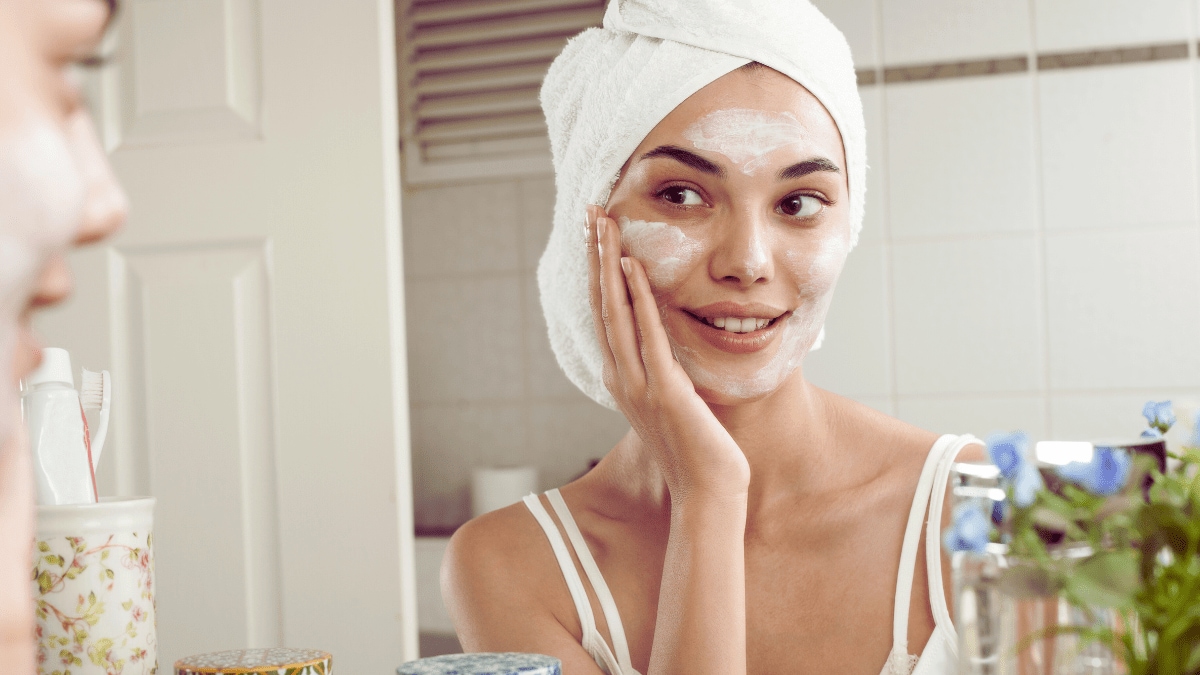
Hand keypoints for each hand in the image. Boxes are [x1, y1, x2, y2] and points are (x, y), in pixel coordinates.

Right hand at [586, 206, 749, 500]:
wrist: (707, 492)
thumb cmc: (697, 452)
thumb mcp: (674, 405)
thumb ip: (664, 375)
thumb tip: (666, 354)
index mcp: (623, 378)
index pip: (606, 314)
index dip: (599, 272)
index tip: (596, 235)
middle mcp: (622, 377)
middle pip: (601, 304)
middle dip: (595, 256)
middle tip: (590, 213)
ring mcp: (638, 384)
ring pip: (615, 312)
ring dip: (608, 265)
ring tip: (604, 225)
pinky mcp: (663, 389)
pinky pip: (648, 335)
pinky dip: (637, 299)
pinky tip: (632, 267)